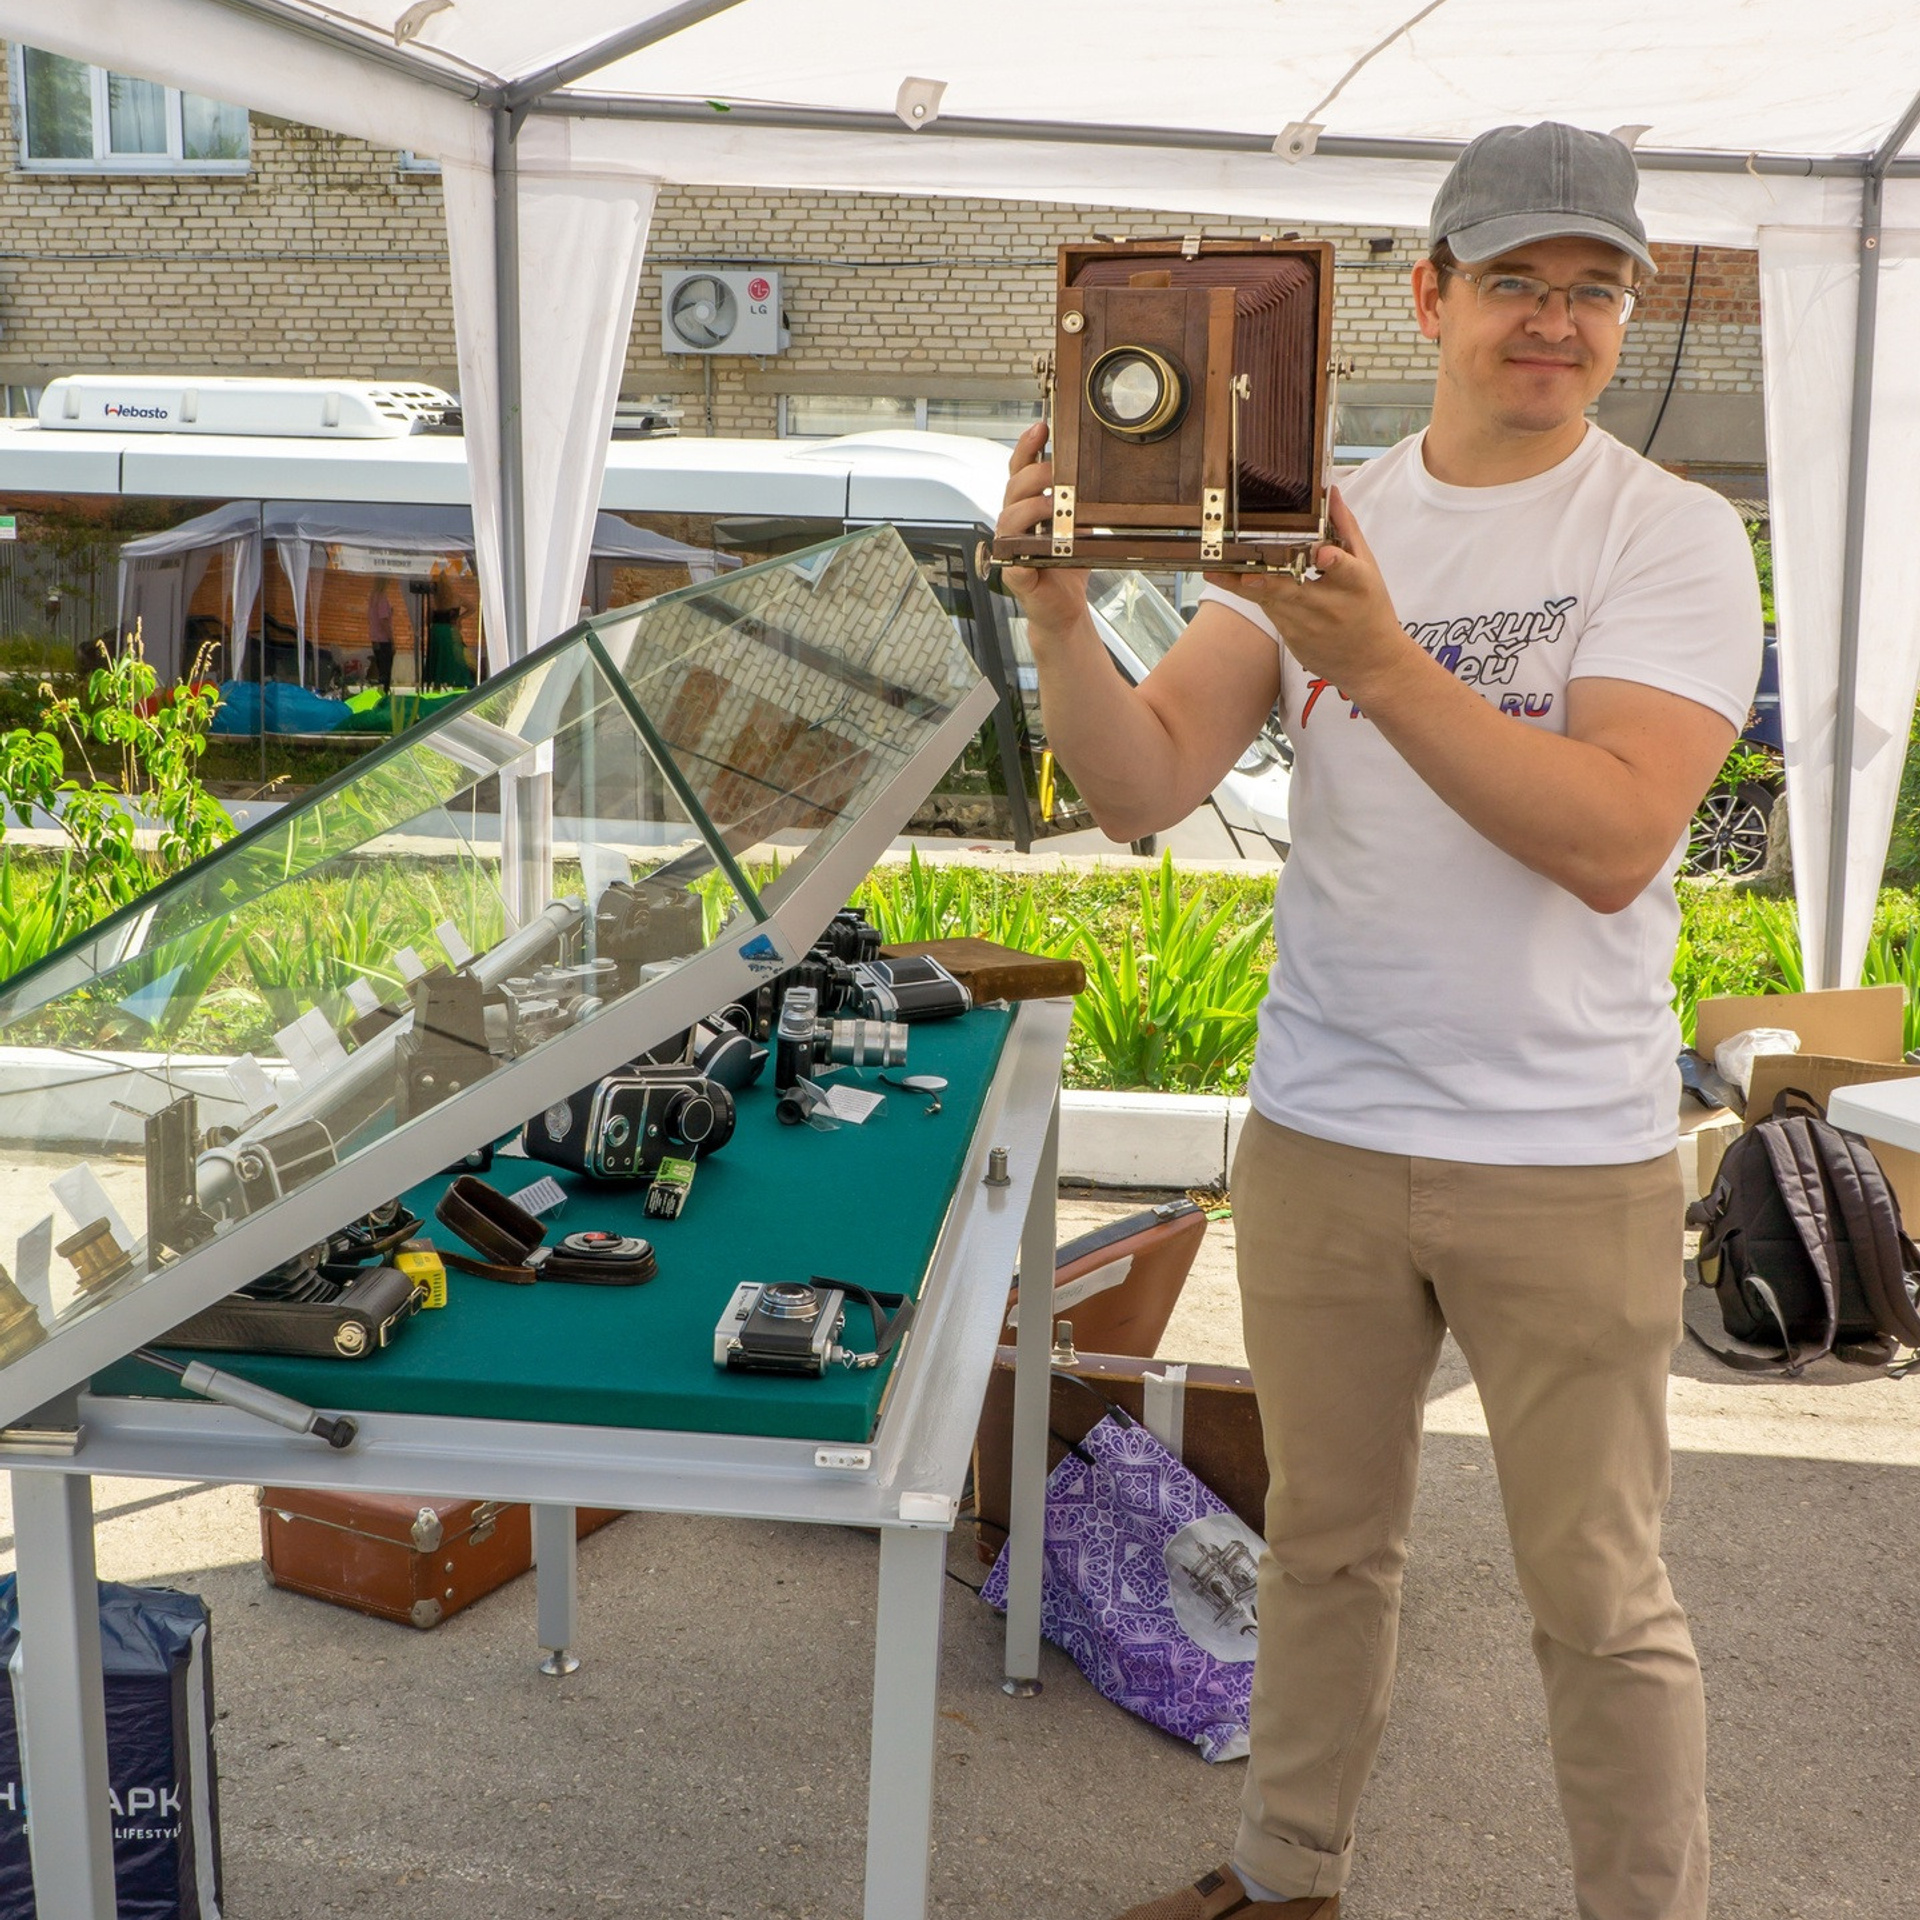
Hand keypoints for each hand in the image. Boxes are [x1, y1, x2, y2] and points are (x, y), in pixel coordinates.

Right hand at [995, 421, 1089, 635]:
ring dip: (1031, 506)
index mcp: (1030, 506)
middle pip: (1013, 487)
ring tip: (1053, 505)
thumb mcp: (1081, 525)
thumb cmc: (1069, 565)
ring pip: (1008, 517)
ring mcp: (1012, 546)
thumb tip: (1103, 473)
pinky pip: (1010, 555)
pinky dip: (1022, 547)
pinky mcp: (1015, 573)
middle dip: (1034, 474)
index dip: (1027, 446)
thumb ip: (1083, 500)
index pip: (1021, 469)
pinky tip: (1038, 543)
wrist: (1065, 608)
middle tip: (1056, 473)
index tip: (1041, 427)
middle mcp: (1016, 522)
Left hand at [1205, 488, 1413, 700]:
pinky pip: (1270, 613)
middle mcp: (1331, 608)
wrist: (1371, 663)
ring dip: (1243, 586)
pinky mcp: (1293, 642)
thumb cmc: (1370, 607)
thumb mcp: (1367, 566)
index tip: (1324, 554)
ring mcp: (1309, 628)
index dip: (1335, 562)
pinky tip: (1233, 582)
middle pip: (1293, 590)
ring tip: (1215, 570)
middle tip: (1236, 569)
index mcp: (1357, 585)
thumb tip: (1329, 490)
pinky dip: (1256, 596)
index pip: (1346, 571)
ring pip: (1271, 602)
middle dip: (1264, 581)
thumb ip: (1345, 528)